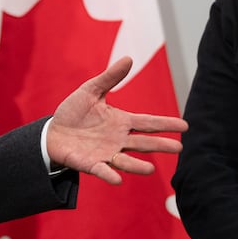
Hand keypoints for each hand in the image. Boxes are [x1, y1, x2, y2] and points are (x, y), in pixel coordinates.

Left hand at [45, 56, 187, 183]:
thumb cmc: (73, 112)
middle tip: (179, 148)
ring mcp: (105, 153)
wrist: (52, 132)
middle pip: (143, 142)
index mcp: (121, 122)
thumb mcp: (91, 91)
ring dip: (138, 166)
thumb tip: (128, 58)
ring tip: (151, 170)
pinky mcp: (90, 164)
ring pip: (126, 160)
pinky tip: (117, 180)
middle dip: (160, 145)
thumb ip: (110, 78)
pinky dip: (109, 175)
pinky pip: (102, 170)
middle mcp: (118, 139)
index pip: (148, 123)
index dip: (166, 124)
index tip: (185, 126)